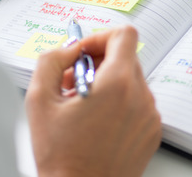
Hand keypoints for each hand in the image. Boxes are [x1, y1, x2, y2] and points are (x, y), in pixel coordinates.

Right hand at [25, 26, 161, 176]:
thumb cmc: (61, 157)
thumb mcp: (40, 100)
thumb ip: (51, 61)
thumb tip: (67, 49)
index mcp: (117, 84)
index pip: (123, 35)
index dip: (99, 37)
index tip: (82, 53)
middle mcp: (140, 97)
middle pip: (126, 56)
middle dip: (98, 62)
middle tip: (73, 82)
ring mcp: (150, 116)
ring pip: (132, 80)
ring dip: (107, 83)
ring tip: (82, 106)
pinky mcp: (151, 132)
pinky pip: (138, 103)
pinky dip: (119, 104)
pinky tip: (95, 122)